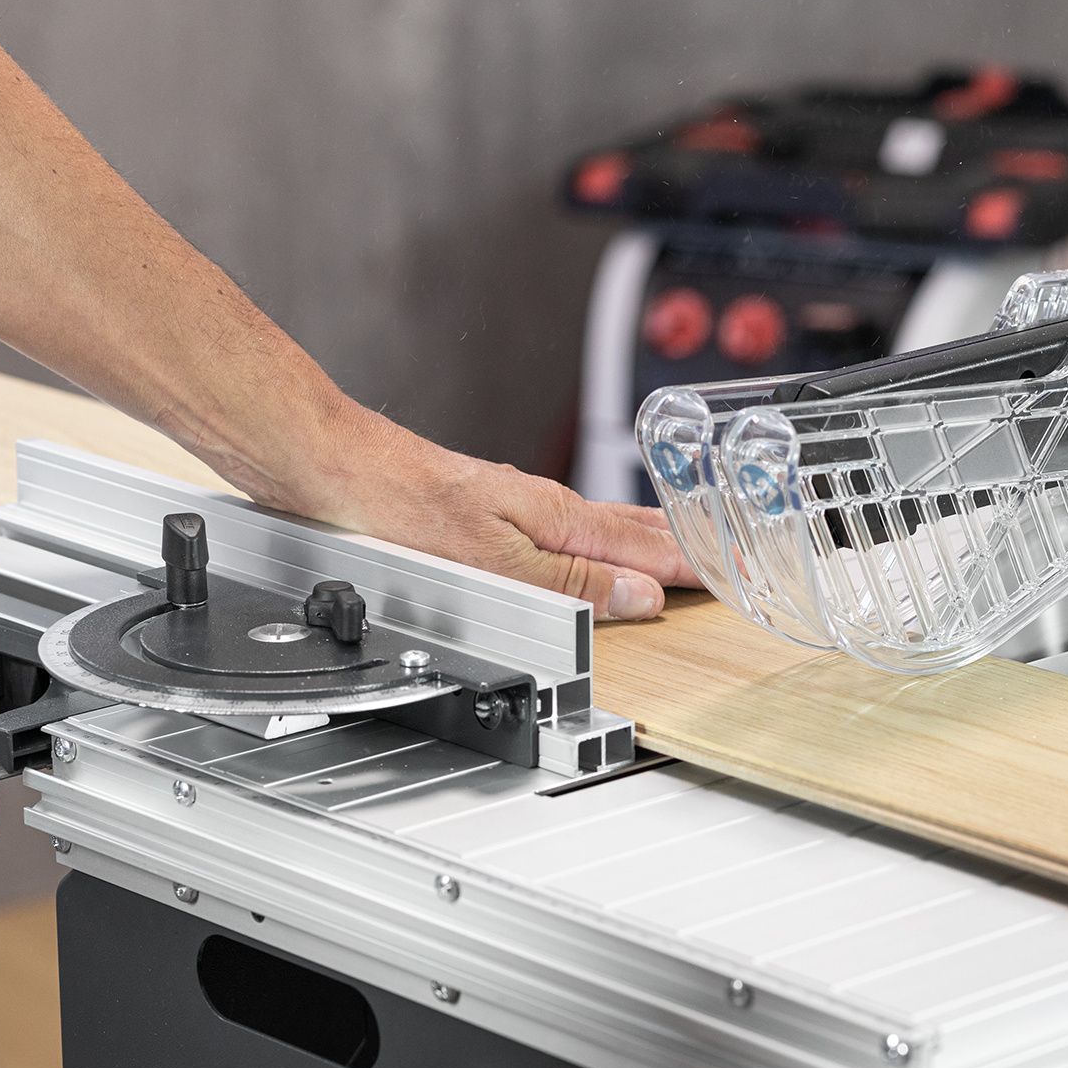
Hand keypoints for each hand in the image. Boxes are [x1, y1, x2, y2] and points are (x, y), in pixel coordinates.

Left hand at [254, 400, 700, 619]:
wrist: (334, 471)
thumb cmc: (399, 506)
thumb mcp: (493, 562)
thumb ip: (568, 584)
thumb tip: (637, 597)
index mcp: (554, 520)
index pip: (643, 547)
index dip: (690, 564)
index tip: (733, 575)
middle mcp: (541, 511)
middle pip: (629, 530)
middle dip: (680, 546)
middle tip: (726, 557)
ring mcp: (516, 509)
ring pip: (600, 526)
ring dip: (644, 540)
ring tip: (678, 546)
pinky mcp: (488, 514)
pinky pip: (565, 530)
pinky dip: (597, 541)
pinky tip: (589, 546)